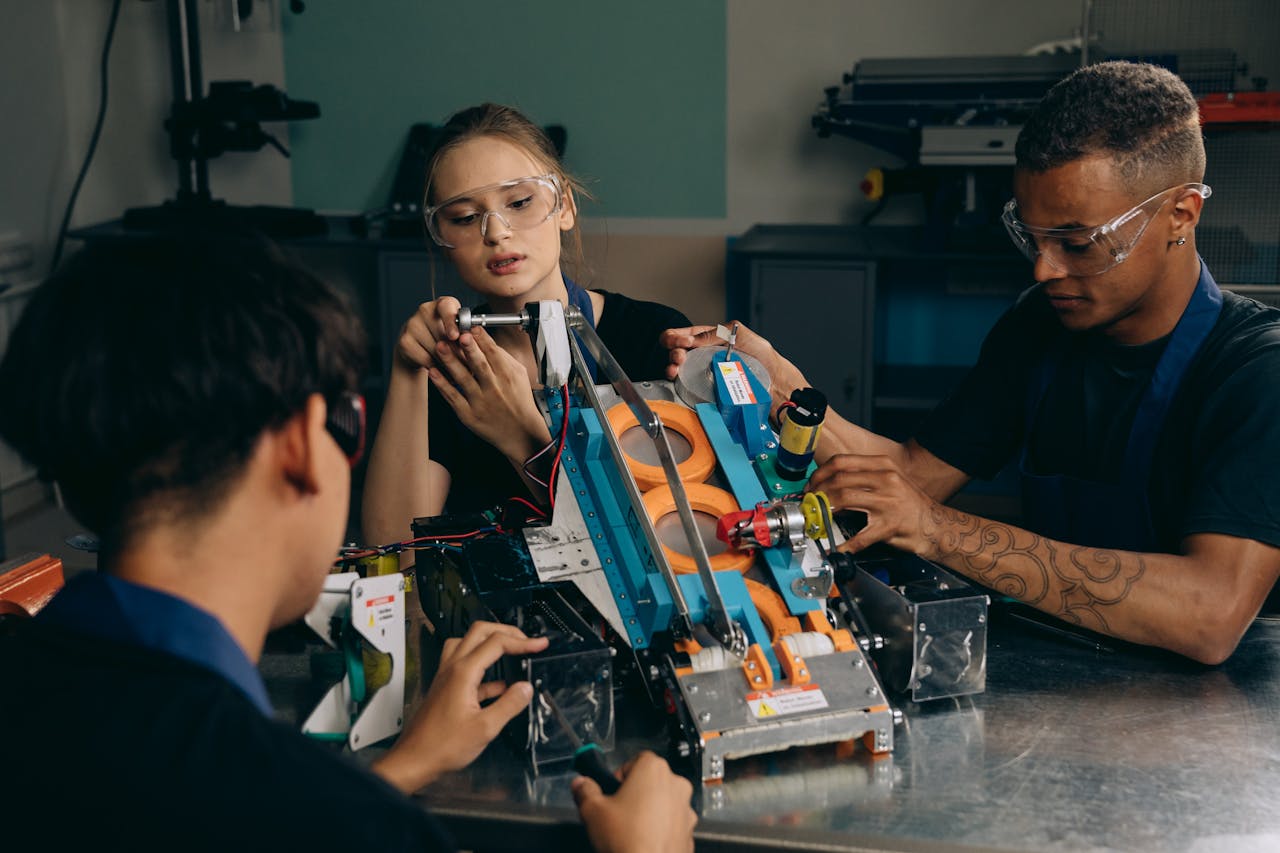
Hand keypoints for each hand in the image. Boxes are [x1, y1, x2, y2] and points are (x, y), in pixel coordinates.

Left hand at [371, 621, 548, 793]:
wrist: (414, 759)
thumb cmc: (441, 746)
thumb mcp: (485, 728)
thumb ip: (509, 705)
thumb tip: (525, 688)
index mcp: (463, 672)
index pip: (497, 642)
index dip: (522, 642)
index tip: (539, 645)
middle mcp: (452, 668)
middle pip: (480, 632)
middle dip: (507, 632)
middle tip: (526, 641)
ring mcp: (447, 676)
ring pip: (469, 643)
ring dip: (491, 643)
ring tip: (511, 652)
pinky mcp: (446, 687)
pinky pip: (466, 666)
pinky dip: (485, 668)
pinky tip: (499, 685)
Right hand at [395, 296, 463, 370]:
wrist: (421, 343)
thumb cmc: (447, 335)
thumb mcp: (460, 330)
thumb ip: (466, 333)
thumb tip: (471, 343)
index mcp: (443, 304)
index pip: (446, 307)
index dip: (451, 321)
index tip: (455, 336)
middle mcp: (425, 310)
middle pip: (442, 334)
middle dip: (457, 351)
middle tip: (466, 360)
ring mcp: (412, 325)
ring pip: (435, 349)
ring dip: (448, 361)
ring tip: (456, 366)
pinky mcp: (405, 341)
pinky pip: (426, 359)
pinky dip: (436, 367)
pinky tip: (441, 367)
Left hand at [427, 327, 552, 460]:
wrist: (521, 432)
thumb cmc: (520, 402)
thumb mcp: (519, 376)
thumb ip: (504, 357)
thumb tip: (486, 340)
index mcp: (508, 376)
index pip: (494, 353)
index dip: (481, 339)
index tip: (470, 327)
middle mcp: (494, 388)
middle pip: (479, 365)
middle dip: (468, 348)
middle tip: (457, 334)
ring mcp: (481, 402)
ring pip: (463, 379)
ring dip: (450, 362)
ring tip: (440, 347)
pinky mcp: (469, 415)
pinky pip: (453, 397)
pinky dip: (442, 384)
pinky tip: (433, 372)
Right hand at [572, 751, 695, 852]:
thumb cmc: (626, 840)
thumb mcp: (592, 811)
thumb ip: (585, 791)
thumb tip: (581, 784)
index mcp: (653, 769)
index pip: (634, 760)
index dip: (618, 776)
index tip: (610, 793)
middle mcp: (675, 785)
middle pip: (650, 781)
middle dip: (634, 794)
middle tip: (617, 813)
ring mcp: (686, 809)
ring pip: (663, 803)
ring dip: (649, 812)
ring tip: (630, 831)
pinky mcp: (690, 831)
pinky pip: (671, 824)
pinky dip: (660, 830)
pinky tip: (643, 842)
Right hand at [659, 321, 792, 390]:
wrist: (773, 382)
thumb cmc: (762, 357)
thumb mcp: (739, 334)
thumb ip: (714, 333)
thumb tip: (691, 339)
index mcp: (711, 339)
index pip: (686, 334)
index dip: (677, 335)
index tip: (680, 341)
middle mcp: (705, 356)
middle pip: (678, 350)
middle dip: (674, 350)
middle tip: (680, 356)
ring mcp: (704, 373)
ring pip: (677, 368)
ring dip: (671, 365)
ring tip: (675, 367)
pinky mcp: (706, 390)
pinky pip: (686, 385)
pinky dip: (677, 380)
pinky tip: (676, 377)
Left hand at [807, 454, 944, 558]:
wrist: (935, 525)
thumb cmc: (909, 505)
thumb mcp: (888, 481)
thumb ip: (862, 479)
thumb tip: (828, 485)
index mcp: (883, 465)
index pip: (842, 461)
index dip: (820, 473)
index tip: (811, 485)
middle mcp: (886, 479)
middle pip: (839, 479)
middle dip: (817, 492)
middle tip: (810, 503)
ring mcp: (889, 501)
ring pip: (845, 498)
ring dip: (824, 509)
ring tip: (818, 518)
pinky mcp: (890, 525)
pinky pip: (861, 535)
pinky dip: (846, 544)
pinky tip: (838, 548)